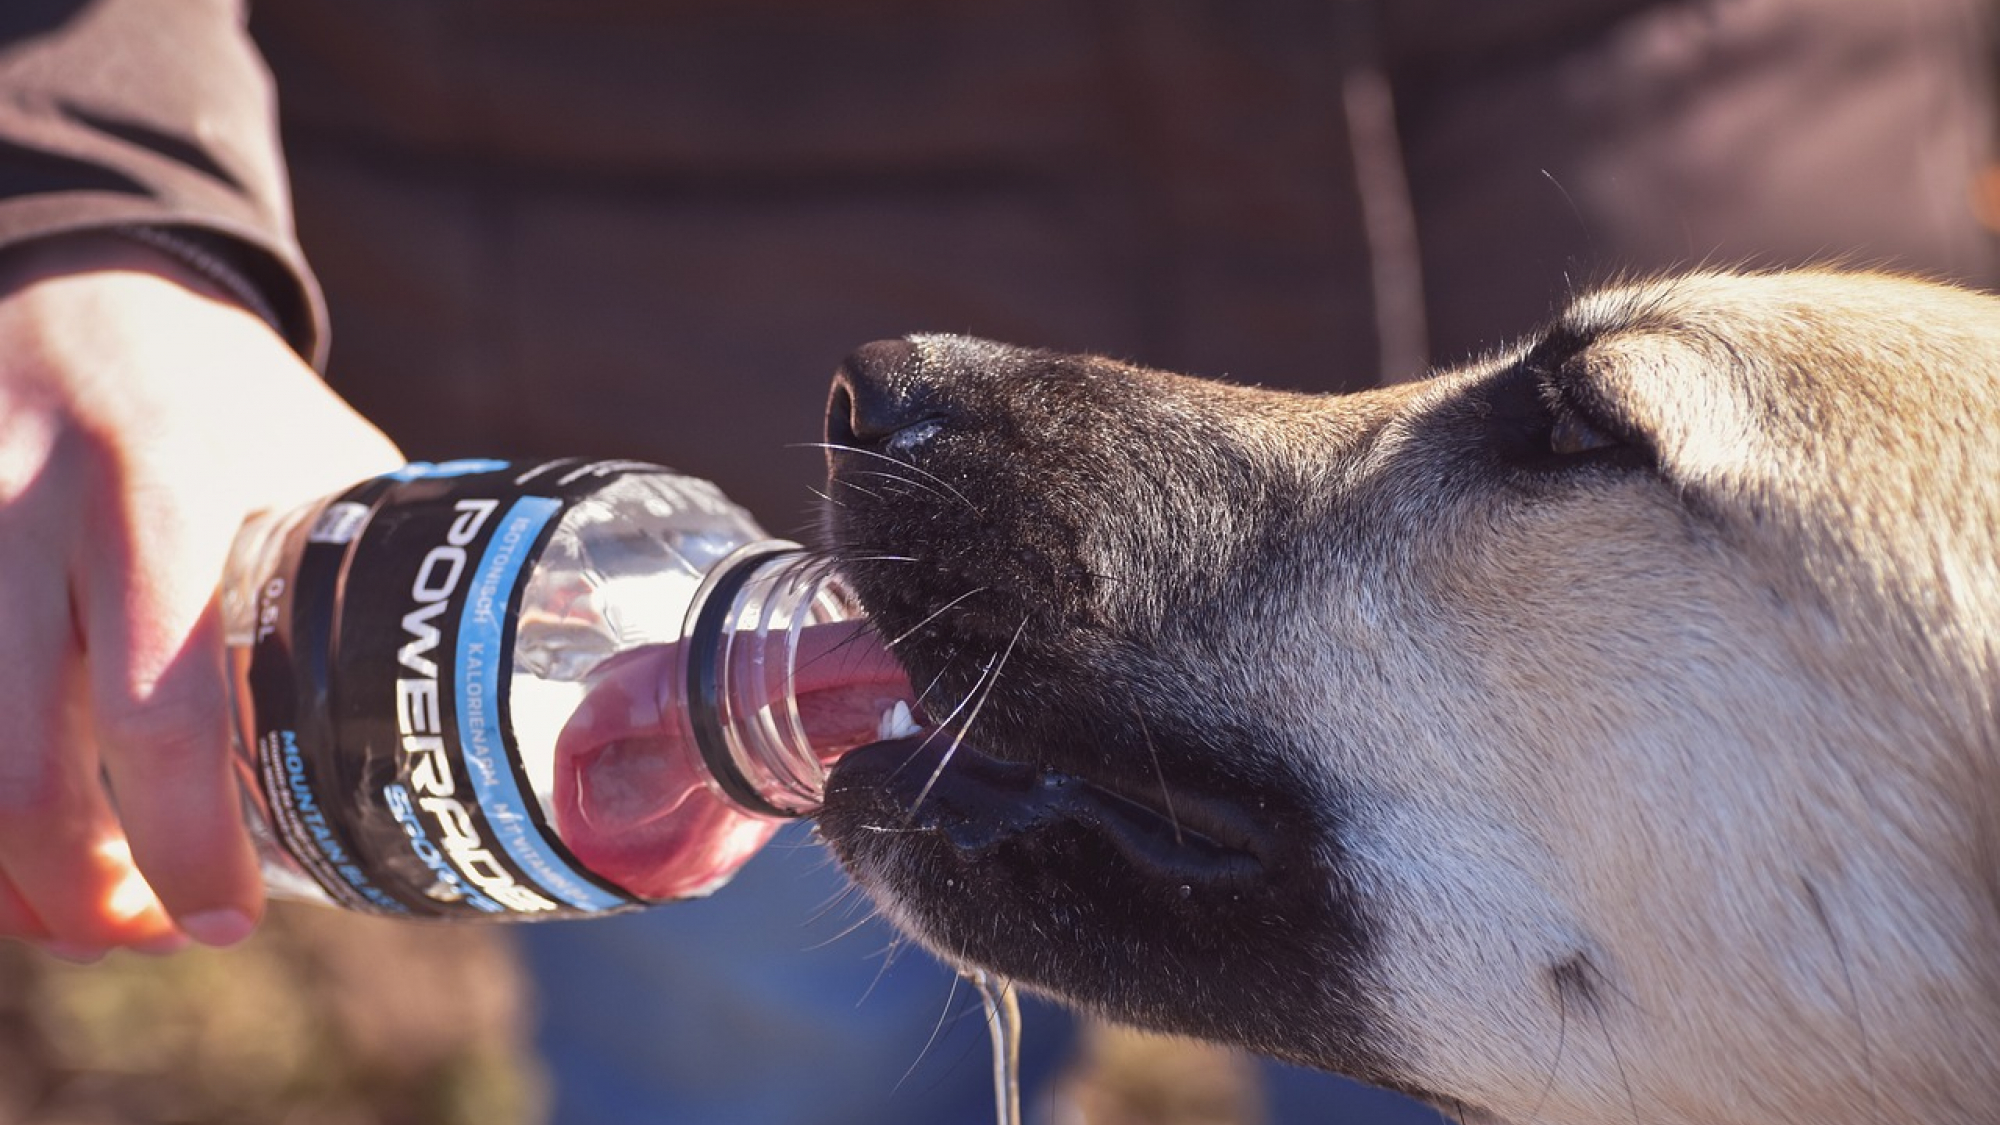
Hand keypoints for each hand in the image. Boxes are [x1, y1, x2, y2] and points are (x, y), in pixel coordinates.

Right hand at [0, 234, 401, 957]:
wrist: (83, 283)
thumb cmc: (227, 394)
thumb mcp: (319, 458)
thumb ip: (369, 575)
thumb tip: (466, 708)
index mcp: (164, 494)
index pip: (161, 710)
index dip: (184, 841)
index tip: (226, 920)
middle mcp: (32, 516)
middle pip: (18, 766)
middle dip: (76, 893)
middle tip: (147, 938)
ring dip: (6, 873)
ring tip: (77, 916)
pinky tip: (16, 844)